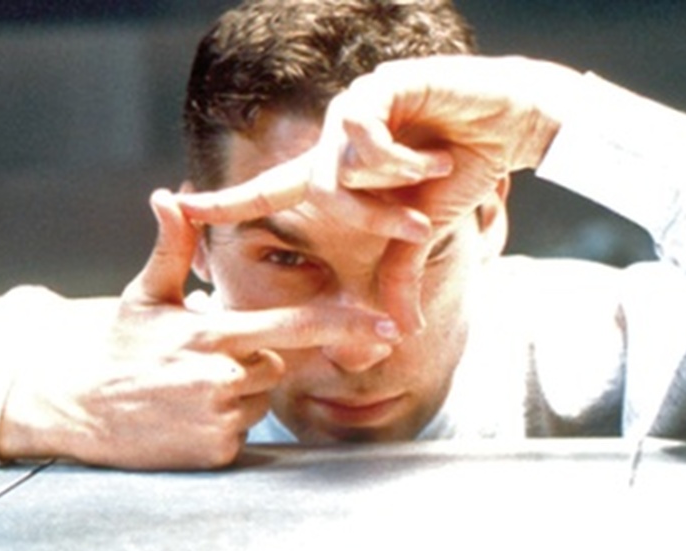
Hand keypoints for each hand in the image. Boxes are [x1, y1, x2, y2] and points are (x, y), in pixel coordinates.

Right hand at [0, 188, 399, 469]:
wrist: (72, 404)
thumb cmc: (113, 345)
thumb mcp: (144, 294)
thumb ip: (172, 247)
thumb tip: (171, 195)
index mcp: (212, 334)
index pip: (293, 326)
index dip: (343, 325)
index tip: (385, 328)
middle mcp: (221, 377)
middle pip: (274, 367)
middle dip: (250, 361)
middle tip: (200, 361)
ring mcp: (217, 420)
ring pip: (256, 401)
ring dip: (234, 394)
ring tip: (185, 389)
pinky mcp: (212, 454)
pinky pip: (238, 433)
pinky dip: (220, 425)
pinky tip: (182, 415)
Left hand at [176, 55, 580, 330]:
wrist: (510, 123)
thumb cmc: (462, 170)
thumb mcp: (423, 232)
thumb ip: (400, 273)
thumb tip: (402, 328)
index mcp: (335, 170)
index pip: (266, 190)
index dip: (223, 203)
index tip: (176, 208)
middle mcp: (332, 138)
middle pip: (314, 192)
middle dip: (371, 219)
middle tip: (418, 220)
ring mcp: (351, 109)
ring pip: (337, 168)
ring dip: (391, 187)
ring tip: (435, 169)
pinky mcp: (376, 87)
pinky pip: (364, 137)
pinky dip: (405, 157)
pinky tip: (438, 149)